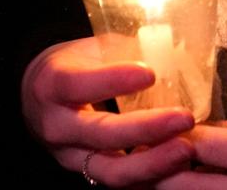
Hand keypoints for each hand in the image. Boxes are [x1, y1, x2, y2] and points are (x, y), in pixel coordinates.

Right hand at [21, 37, 196, 185]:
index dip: (112, 80)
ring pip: (111, 171)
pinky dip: (153, 177)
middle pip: (100, 134)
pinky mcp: (89, 175)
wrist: (39, 101)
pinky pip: (123, 183)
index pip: (78, 84)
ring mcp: (71, 157)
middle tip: (184, 118)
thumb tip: (176, 52)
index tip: (150, 73)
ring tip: (187, 150)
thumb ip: (127, 50)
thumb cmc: (74, 66)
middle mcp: (57, 126)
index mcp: (52, 85)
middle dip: (145, 129)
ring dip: (153, 164)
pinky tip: (179, 167)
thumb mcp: (91, 49)